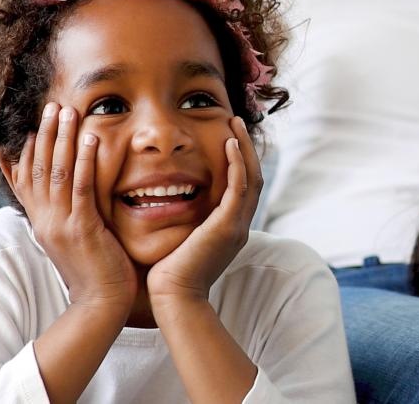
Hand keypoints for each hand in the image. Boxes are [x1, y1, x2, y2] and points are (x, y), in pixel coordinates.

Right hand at [5, 103, 135, 310]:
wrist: (100, 303)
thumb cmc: (93, 270)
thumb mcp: (68, 239)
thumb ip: (62, 214)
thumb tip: (57, 196)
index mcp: (40, 222)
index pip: (24, 180)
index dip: (27, 152)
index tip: (30, 126)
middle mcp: (44, 221)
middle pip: (37, 169)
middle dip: (44, 135)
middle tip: (50, 106)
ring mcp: (61, 224)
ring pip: (56, 173)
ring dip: (62, 139)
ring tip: (67, 112)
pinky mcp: (82, 228)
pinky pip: (81, 187)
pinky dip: (84, 161)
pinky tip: (90, 139)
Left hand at [147, 116, 260, 303]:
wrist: (173, 297)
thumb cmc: (168, 274)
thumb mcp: (180, 241)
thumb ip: (182, 222)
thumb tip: (165, 203)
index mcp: (230, 229)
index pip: (242, 187)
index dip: (238, 160)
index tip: (226, 137)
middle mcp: (239, 226)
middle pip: (253, 177)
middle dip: (245, 147)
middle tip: (234, 122)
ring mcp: (237, 226)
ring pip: (251, 178)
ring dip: (243, 149)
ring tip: (233, 125)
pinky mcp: (228, 227)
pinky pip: (239, 188)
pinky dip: (237, 164)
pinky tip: (229, 145)